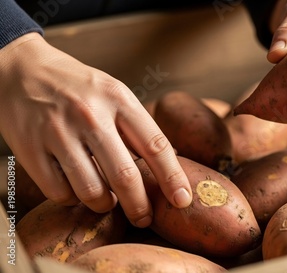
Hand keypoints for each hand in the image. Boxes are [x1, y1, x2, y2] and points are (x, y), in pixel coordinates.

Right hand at [0, 33, 191, 226]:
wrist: (22, 70)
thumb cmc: (79, 88)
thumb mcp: (114, 94)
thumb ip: (137, 127)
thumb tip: (167, 166)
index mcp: (118, 99)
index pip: (155, 145)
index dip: (172, 178)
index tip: (183, 201)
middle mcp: (90, 115)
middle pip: (124, 175)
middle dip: (139, 206)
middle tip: (144, 219)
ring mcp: (58, 132)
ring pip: (91, 190)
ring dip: (104, 204)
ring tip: (108, 200)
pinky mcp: (30, 149)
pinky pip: (59, 192)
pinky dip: (72, 199)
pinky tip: (76, 188)